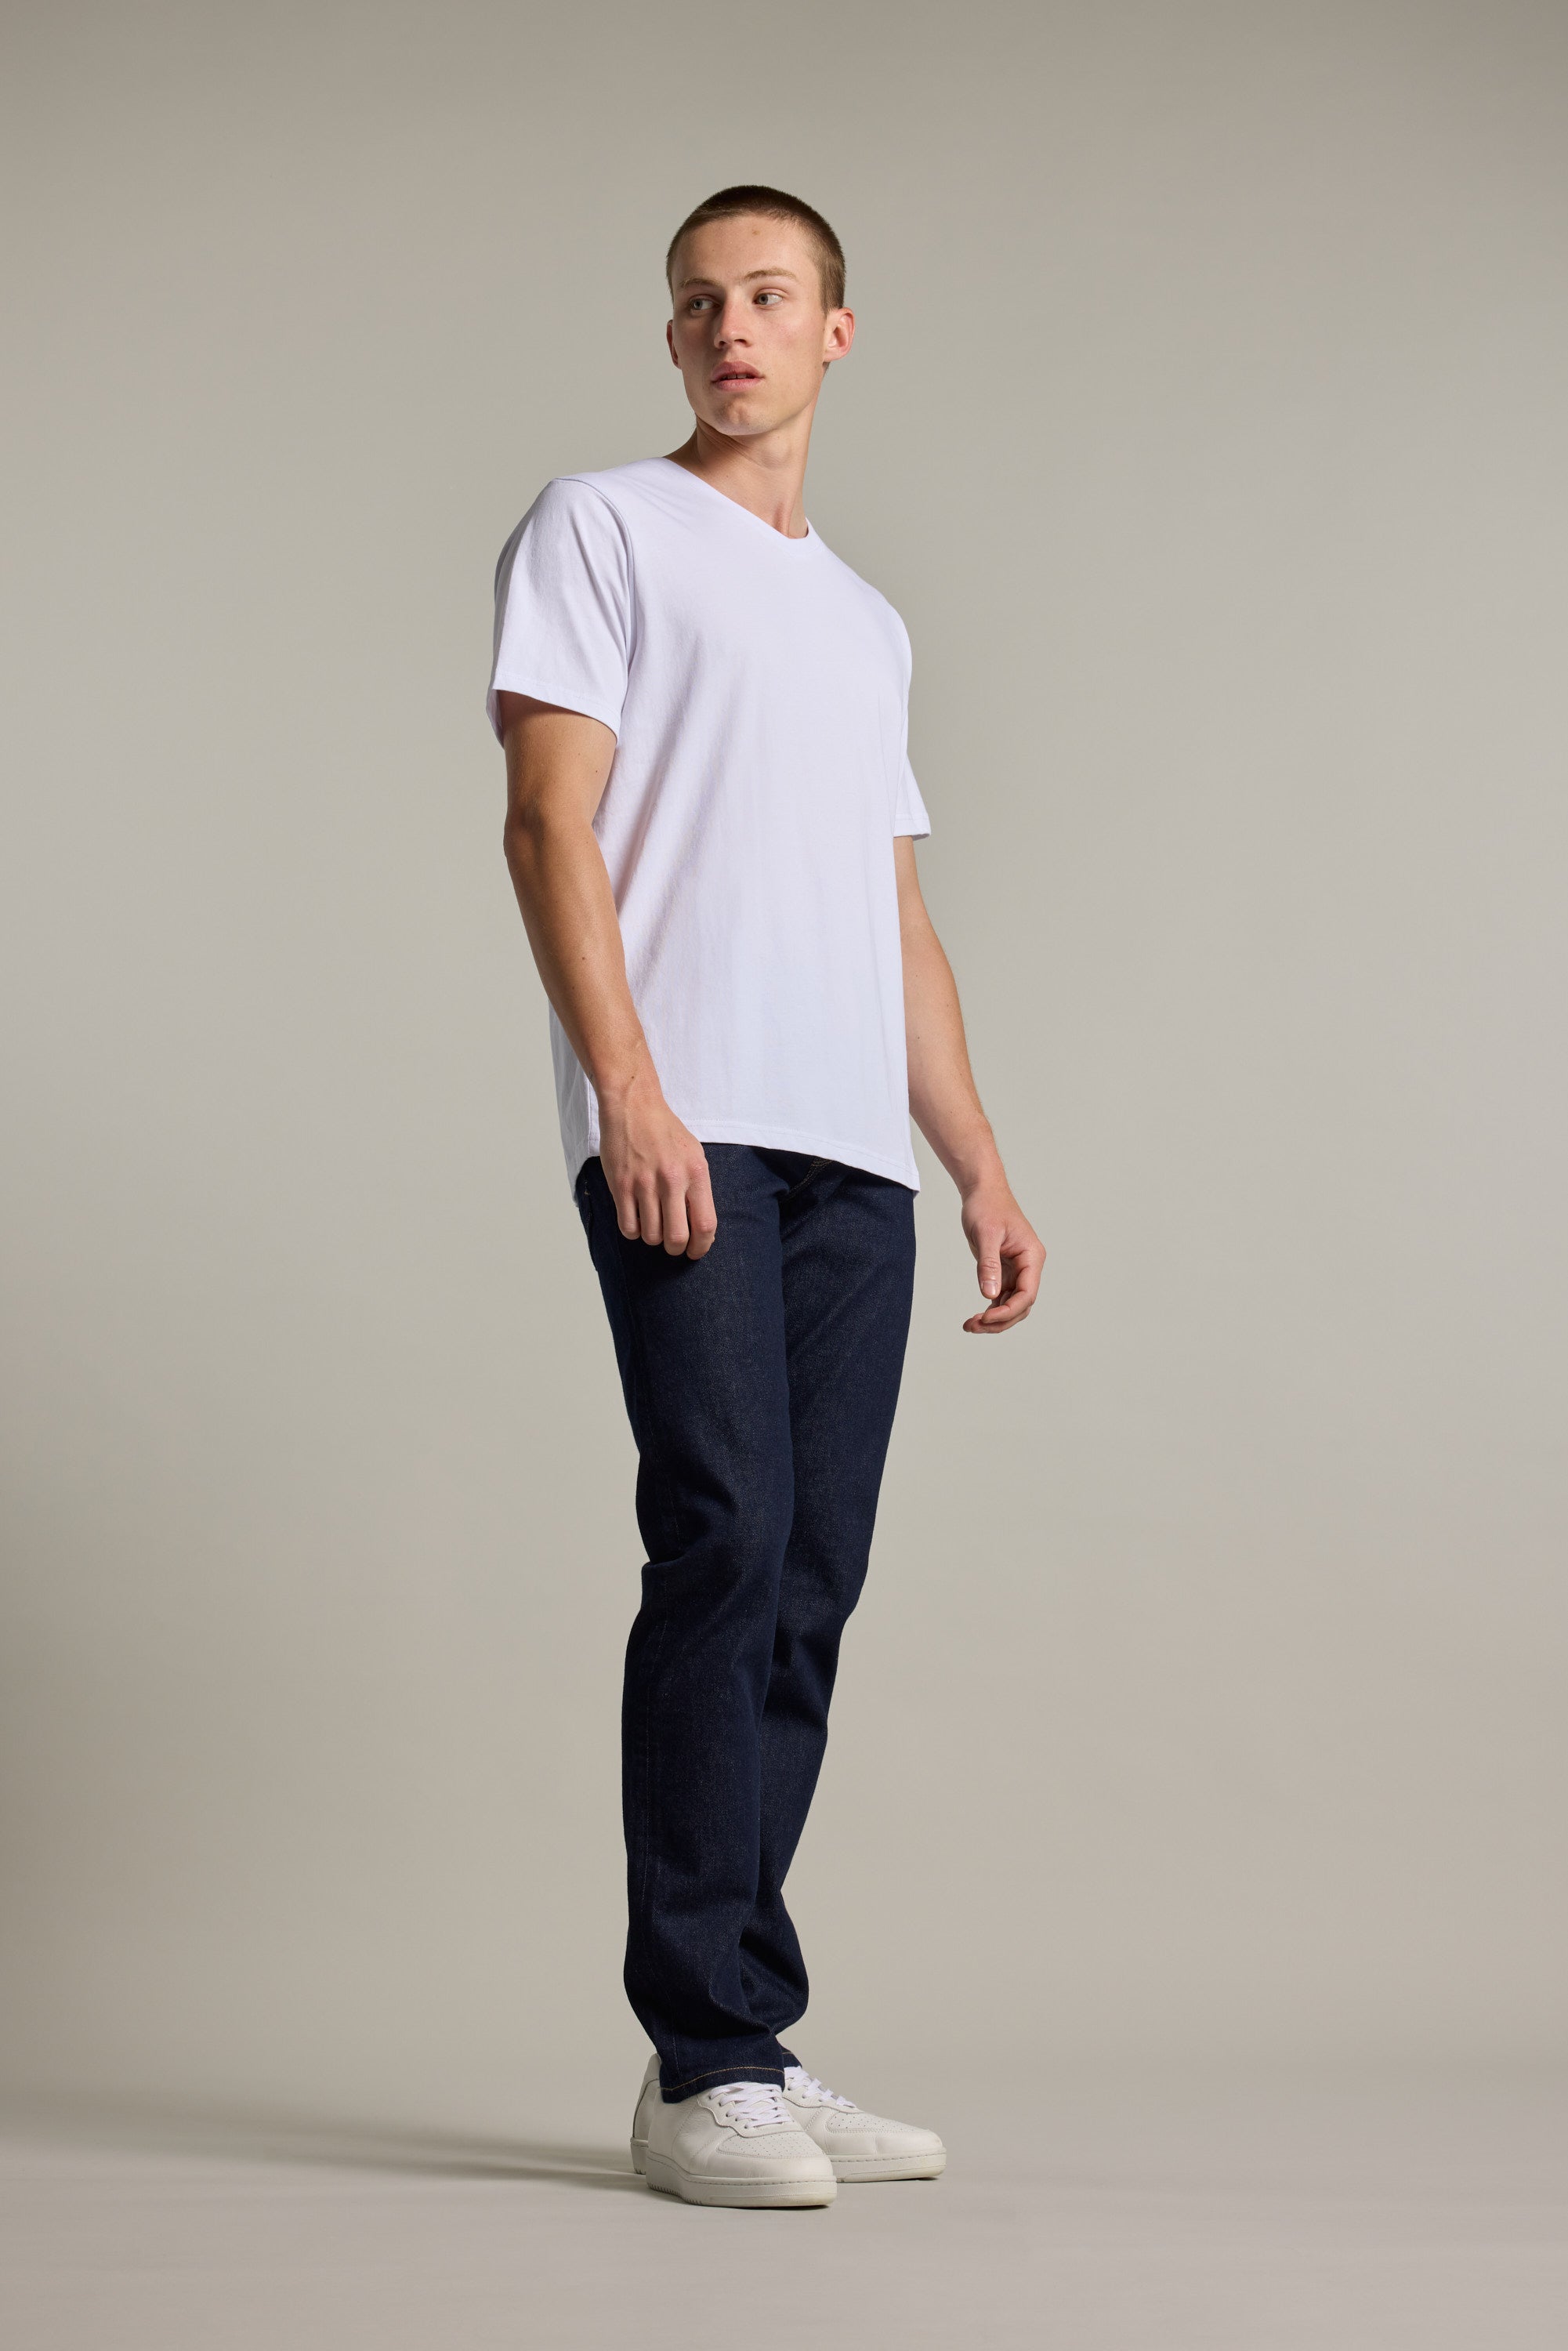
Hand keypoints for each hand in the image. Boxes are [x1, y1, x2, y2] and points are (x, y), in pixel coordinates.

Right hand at [598, 1071, 716, 1258]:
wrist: (633, 1106)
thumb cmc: (665, 1131)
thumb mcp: (694, 1155)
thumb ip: (698, 1188)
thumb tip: (700, 1227)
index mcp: (695, 1173)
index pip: (705, 1225)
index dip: (702, 1246)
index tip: (696, 1251)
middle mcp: (671, 1180)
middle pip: (677, 1237)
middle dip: (675, 1249)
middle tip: (672, 1244)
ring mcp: (644, 1184)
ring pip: (651, 1236)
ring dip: (653, 1238)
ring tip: (652, 1224)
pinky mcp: (621, 1185)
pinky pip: (628, 1227)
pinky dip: (633, 1231)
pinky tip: (636, 1219)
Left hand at [960, 1177, 1044, 1333]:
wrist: (982, 1191)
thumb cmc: (987, 1206)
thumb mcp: (986, 1235)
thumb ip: (988, 1265)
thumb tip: (990, 1295)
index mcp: (1032, 1257)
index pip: (1027, 1294)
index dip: (1008, 1310)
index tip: (985, 1317)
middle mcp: (1028, 1266)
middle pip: (1021, 1305)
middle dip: (1000, 1320)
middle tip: (973, 1326)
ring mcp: (1017, 1270)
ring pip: (1011, 1304)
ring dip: (994, 1319)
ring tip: (969, 1325)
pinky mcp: (1004, 1270)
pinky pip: (1002, 1296)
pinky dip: (990, 1309)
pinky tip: (975, 1318)